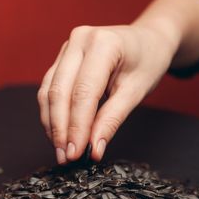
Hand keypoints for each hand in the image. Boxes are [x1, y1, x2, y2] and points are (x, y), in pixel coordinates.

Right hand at [37, 24, 176, 163]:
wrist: (148, 40)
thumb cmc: (148, 62)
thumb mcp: (137, 91)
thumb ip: (112, 119)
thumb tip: (94, 149)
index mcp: (103, 44)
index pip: (83, 93)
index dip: (77, 127)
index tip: (76, 154)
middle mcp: (79, 41)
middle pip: (60, 92)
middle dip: (61, 129)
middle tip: (66, 158)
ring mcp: (67, 48)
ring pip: (49, 91)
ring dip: (53, 124)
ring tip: (61, 151)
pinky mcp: (63, 58)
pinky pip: (50, 88)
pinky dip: (53, 113)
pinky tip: (58, 133)